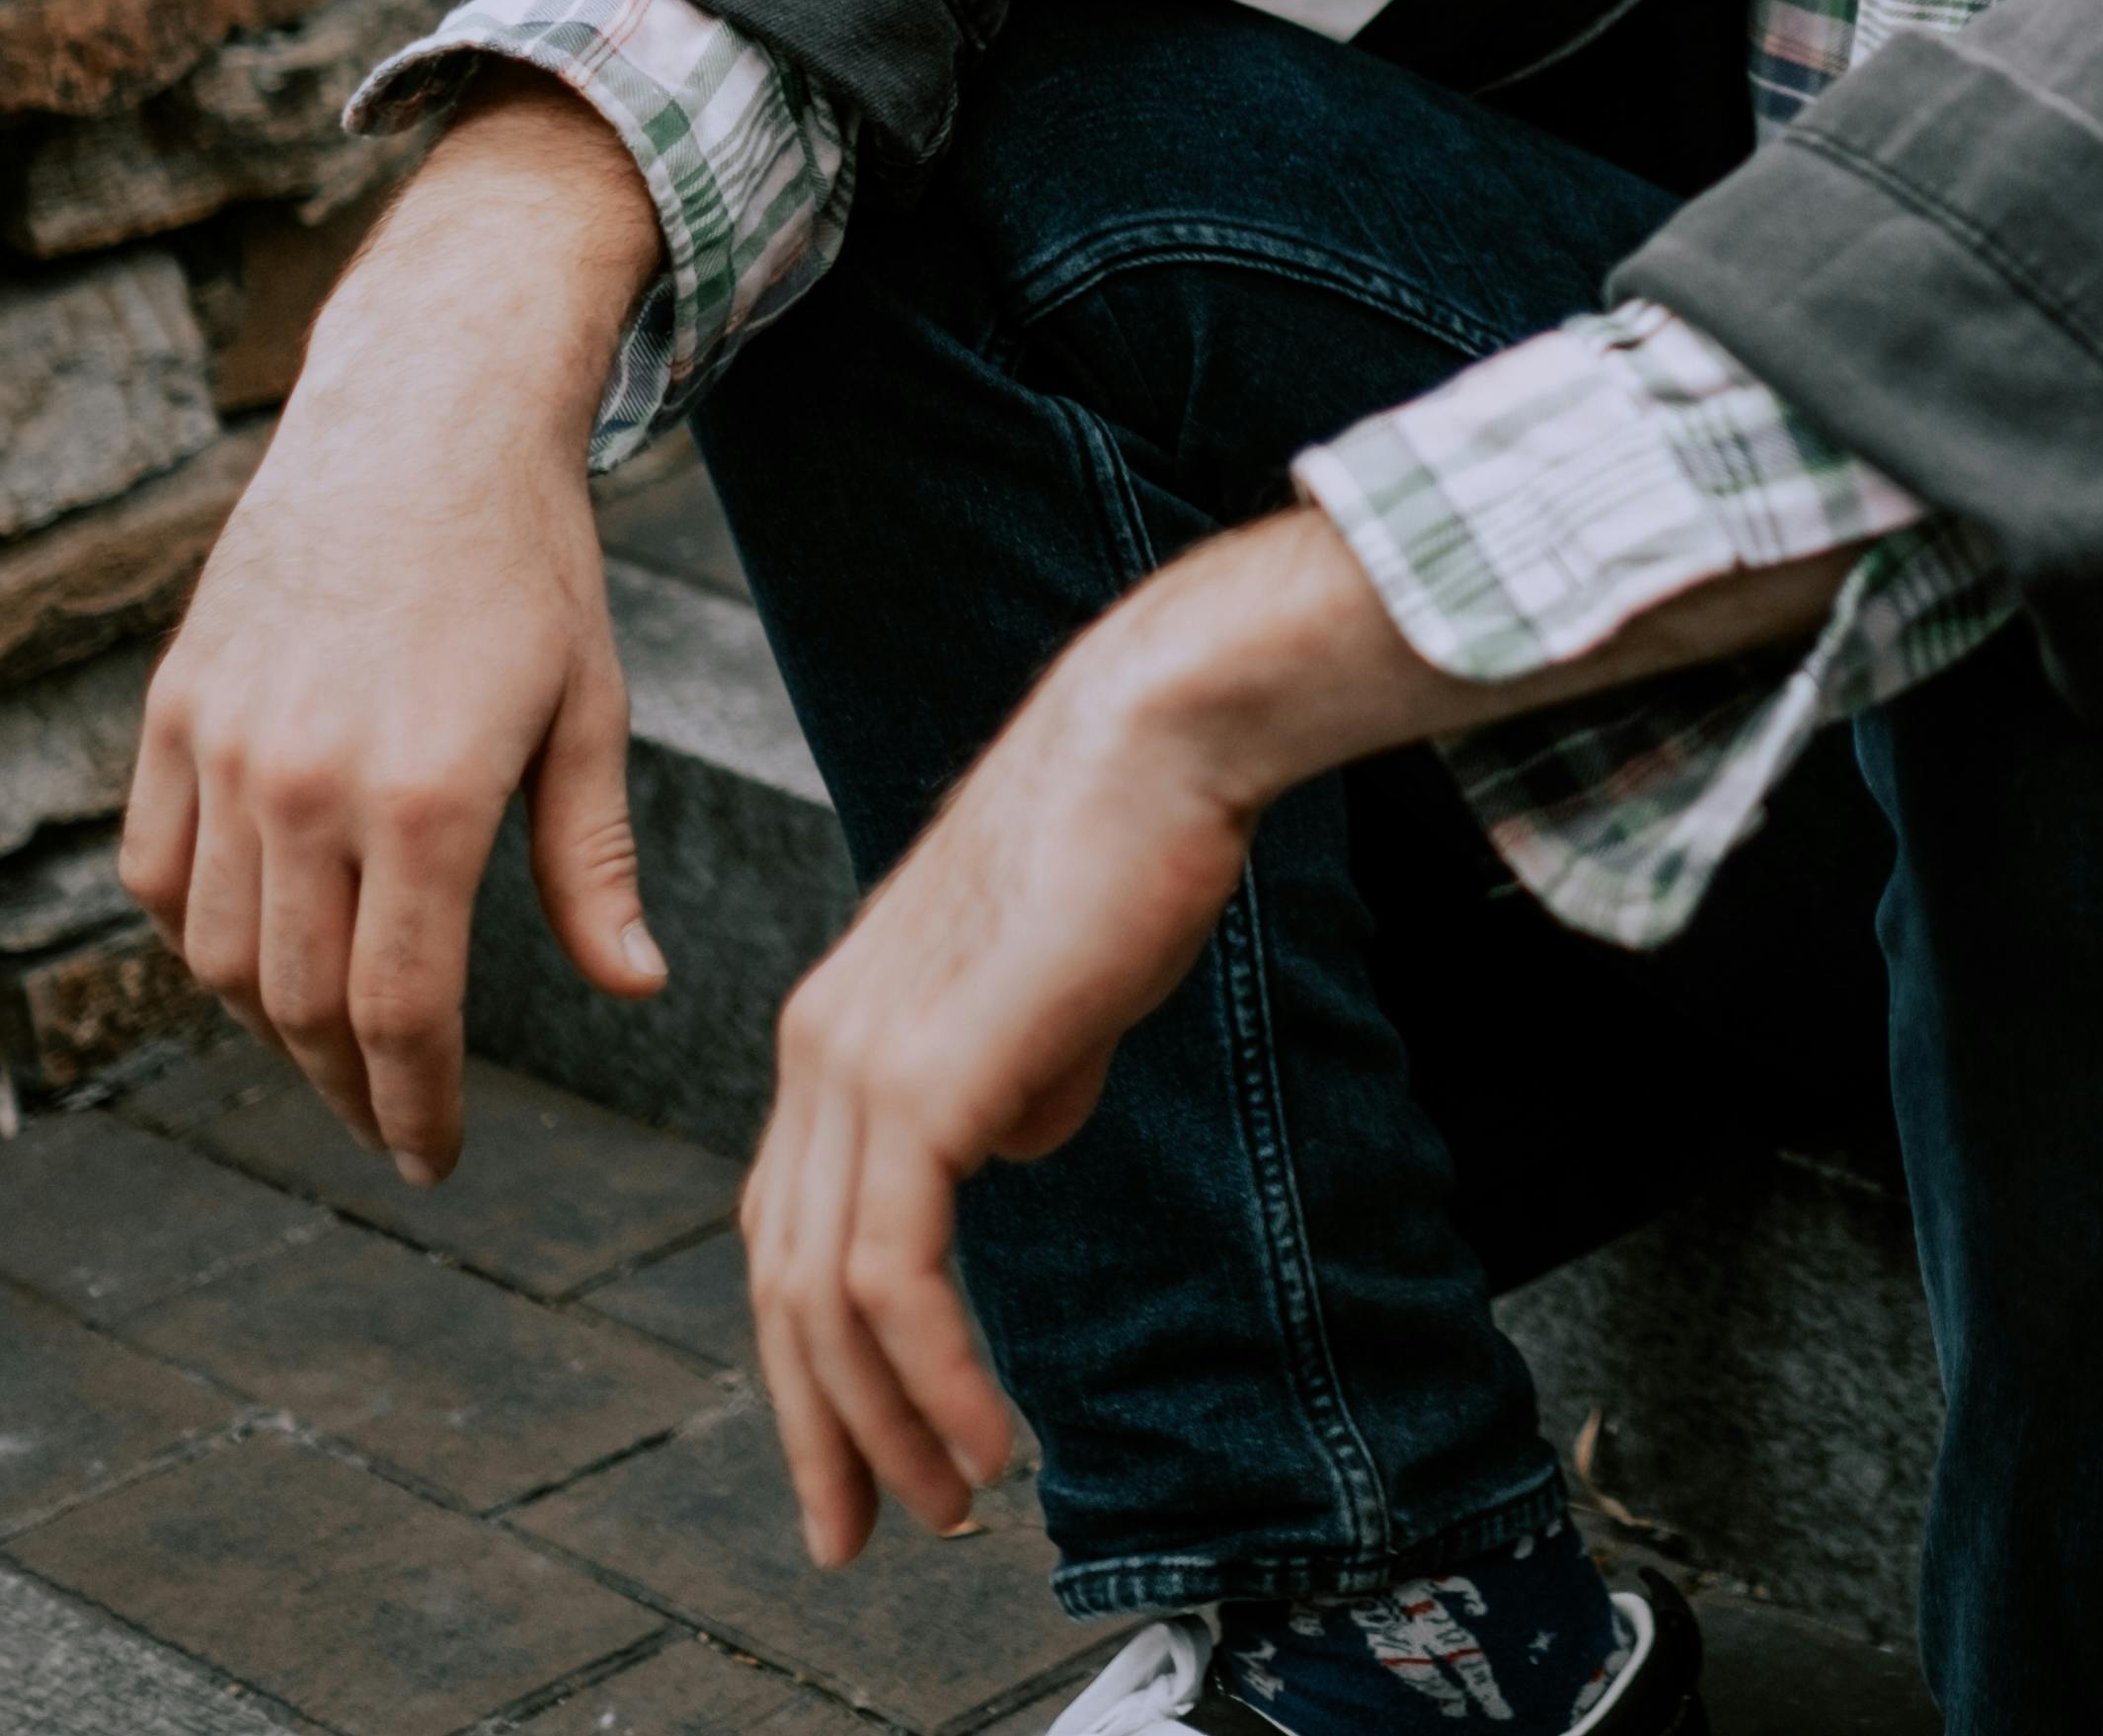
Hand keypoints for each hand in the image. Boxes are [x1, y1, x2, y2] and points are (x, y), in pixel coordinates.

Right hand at [120, 72, 667, 1180]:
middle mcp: (305, 786)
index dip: (415, 1105)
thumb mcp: (590, 714)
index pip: (400, 1011)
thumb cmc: (530, 575)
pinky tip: (262, 950)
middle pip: (299, 1005)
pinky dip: (200, 933)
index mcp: (426, 798)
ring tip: (338, 1048)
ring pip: (216, 954)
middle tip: (393, 1126)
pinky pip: (157, 872)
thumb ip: (594, 866)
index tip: (436, 1159)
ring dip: (270, 1024)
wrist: (422, 432)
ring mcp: (222, 750)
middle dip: (350, 1089)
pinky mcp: (172, 714)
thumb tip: (637, 988)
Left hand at [738, 563, 1267, 1559]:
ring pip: (829, 1300)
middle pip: (784, 1281)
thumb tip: (1016, 1145)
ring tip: (944, 1509)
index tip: (869, 1443)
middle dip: (822, 1425)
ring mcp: (858, 1067)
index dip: (821, 1349)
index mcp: (841, 1027)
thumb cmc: (1133, 841)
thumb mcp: (1060, 984)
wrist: (1154, 737)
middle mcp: (820, 1052)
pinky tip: (979, 1442)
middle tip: (860, 1530)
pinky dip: (930, 1377)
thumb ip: (1022, 1070)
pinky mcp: (920, 1082)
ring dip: (885, 1425)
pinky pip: (894, 1274)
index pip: (798, 1222)